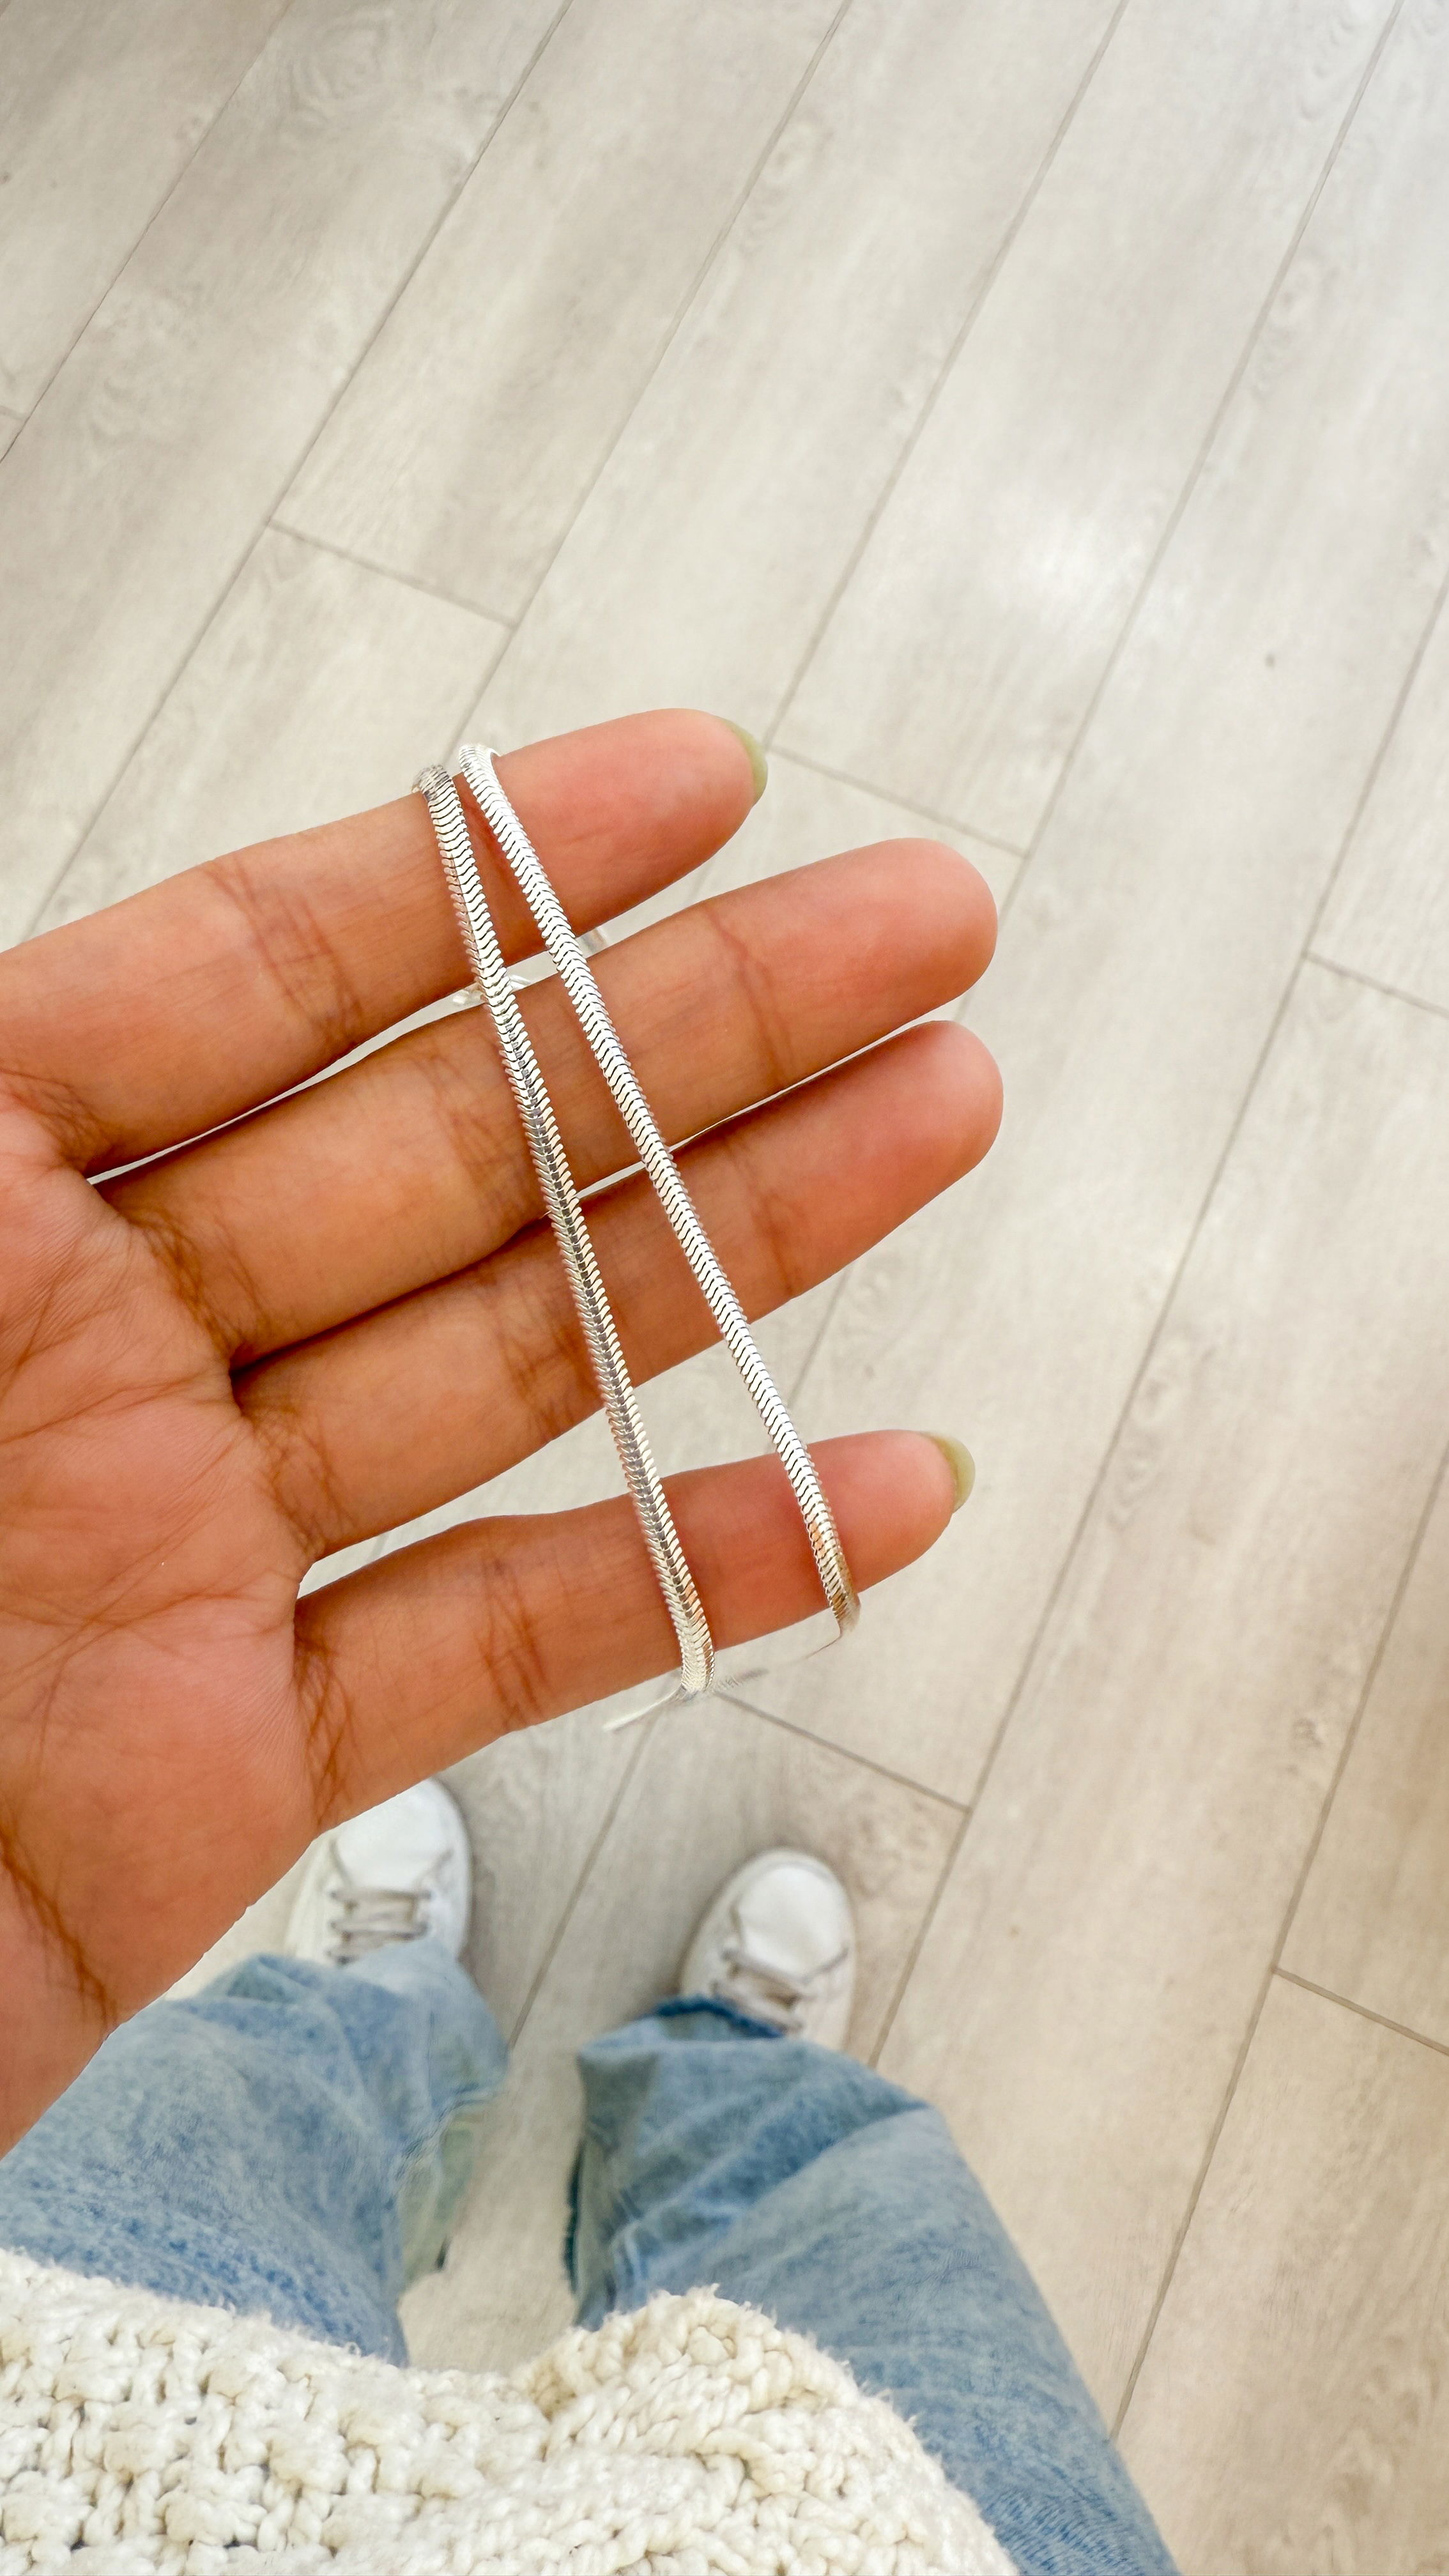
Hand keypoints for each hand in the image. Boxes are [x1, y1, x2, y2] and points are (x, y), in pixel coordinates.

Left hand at [0, 711, 998, 2146]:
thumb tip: (41, 968)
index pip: (264, 975)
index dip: (494, 873)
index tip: (693, 790)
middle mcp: (86, 1346)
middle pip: (452, 1146)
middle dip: (701, 1029)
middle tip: (912, 930)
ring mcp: (175, 1547)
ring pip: (515, 1362)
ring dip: (743, 1244)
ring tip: (938, 1114)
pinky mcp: (228, 1767)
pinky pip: (495, 1650)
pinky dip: (694, 1577)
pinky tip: (868, 1493)